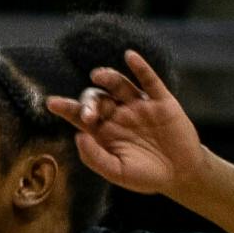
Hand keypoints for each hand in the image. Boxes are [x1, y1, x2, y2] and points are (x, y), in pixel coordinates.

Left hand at [47, 50, 205, 195]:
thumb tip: (77, 136)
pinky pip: (150, 81)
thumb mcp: (118, 173)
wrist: (182, 175)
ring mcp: (139, 105)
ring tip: (98, 74)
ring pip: (120, 85)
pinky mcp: (161, 101)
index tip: (51, 103)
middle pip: (98, 98)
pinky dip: (141, 67)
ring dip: (108, 77)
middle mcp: (118, 114)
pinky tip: (130, 57)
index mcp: (103, 130)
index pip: (79, 114)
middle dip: (90, 103)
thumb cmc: (146, 176)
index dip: (66, 107)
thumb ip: (96, 158)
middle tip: (89, 115)